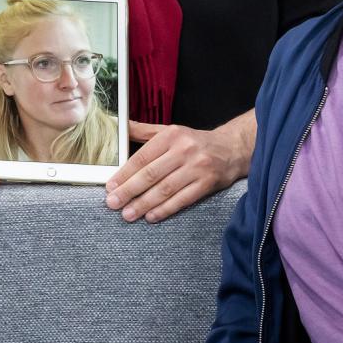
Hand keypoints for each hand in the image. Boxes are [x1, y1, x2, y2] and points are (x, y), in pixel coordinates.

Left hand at [105, 111, 253, 223]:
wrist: (231, 149)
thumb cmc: (194, 142)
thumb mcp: (170, 131)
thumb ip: (143, 131)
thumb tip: (118, 127)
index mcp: (171, 135)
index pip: (142, 157)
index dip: (125, 173)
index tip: (110, 186)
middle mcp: (184, 150)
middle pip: (151, 174)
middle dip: (129, 191)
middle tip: (113, 203)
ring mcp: (197, 167)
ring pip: (165, 189)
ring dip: (144, 204)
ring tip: (128, 214)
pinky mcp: (207, 184)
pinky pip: (182, 199)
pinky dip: (165, 209)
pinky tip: (151, 216)